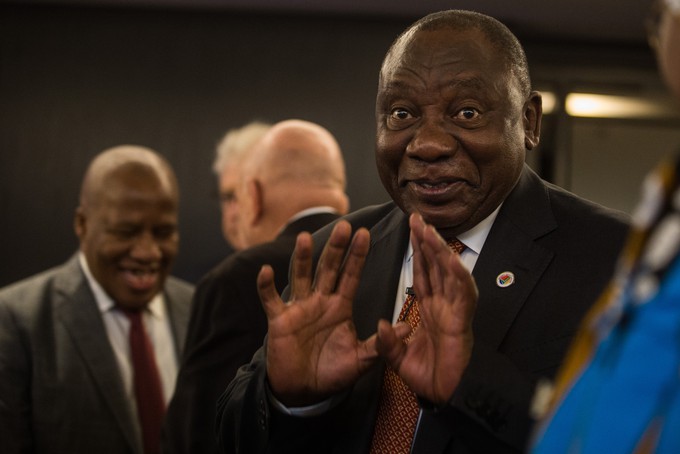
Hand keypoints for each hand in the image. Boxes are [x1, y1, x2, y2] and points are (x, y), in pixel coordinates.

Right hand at [258, 221, 386, 405]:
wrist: (304, 391)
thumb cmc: (333, 373)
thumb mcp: (362, 359)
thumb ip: (382, 343)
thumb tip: (406, 327)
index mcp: (340, 306)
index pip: (351, 275)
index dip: (357, 256)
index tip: (365, 233)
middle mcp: (320, 301)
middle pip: (328, 268)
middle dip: (336, 248)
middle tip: (344, 226)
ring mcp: (299, 308)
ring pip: (300, 276)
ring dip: (301, 258)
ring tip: (304, 237)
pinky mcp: (279, 320)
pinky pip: (270, 299)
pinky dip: (266, 286)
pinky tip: (266, 271)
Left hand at [376, 213, 477, 405]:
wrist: (445, 398)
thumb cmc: (427, 377)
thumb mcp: (398, 358)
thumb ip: (388, 341)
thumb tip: (382, 323)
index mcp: (430, 310)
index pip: (422, 273)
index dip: (417, 252)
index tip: (411, 230)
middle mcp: (444, 305)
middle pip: (435, 267)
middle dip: (427, 242)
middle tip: (417, 218)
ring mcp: (454, 312)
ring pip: (449, 274)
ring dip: (441, 252)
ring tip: (429, 231)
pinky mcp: (463, 322)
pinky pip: (462, 294)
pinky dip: (457, 276)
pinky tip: (450, 259)